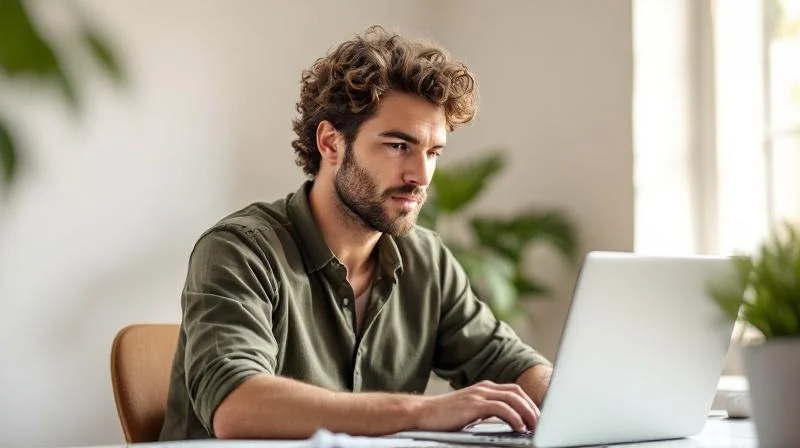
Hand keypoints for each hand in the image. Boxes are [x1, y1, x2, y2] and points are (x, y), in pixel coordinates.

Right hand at [415, 380, 539, 432]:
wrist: (422, 413)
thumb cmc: (444, 416)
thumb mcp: (470, 410)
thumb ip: (487, 411)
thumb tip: (507, 421)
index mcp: (484, 388)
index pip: (514, 391)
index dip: (529, 403)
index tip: (537, 417)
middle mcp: (484, 388)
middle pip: (517, 392)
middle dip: (532, 407)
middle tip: (540, 423)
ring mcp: (479, 395)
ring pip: (513, 398)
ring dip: (527, 412)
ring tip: (534, 427)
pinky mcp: (474, 405)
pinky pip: (501, 408)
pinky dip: (514, 417)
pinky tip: (519, 428)